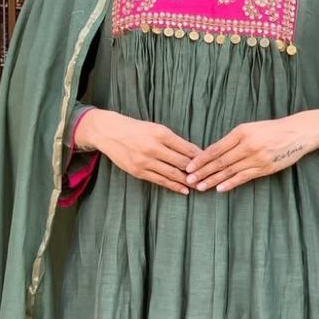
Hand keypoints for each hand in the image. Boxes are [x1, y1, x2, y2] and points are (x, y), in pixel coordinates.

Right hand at [80, 109, 201, 194]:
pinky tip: (183, 190)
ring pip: (172, 174)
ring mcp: (145, 161)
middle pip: (182, 162)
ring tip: (199, 186)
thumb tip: (193, 153)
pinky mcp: (138, 171)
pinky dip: (174, 186)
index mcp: (161, 133)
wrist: (109, 132)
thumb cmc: (135, 129)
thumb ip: (173, 140)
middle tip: (209, 178)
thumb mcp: (155, 128)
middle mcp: (153, 147)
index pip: (186, 148)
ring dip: (187, 181)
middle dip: (197, 172)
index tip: (210, 163)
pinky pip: (160, 181)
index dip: (200, 157)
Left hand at [183, 114, 318, 192]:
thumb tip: (214, 152)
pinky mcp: (264, 168)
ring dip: (213, 180)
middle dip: (203, 171)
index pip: (216, 148)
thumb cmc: (272, 130)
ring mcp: (256, 157)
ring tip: (200, 186)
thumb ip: (234, 139)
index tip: (188, 166)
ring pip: (230, 171)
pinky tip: (219, 188)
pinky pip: (244, 177)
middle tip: (189, 180)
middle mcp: (247, 144)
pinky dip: (230, 183)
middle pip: (220, 161)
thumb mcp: (251, 128)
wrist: (297, 133)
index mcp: (241, 132)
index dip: (201, 159)